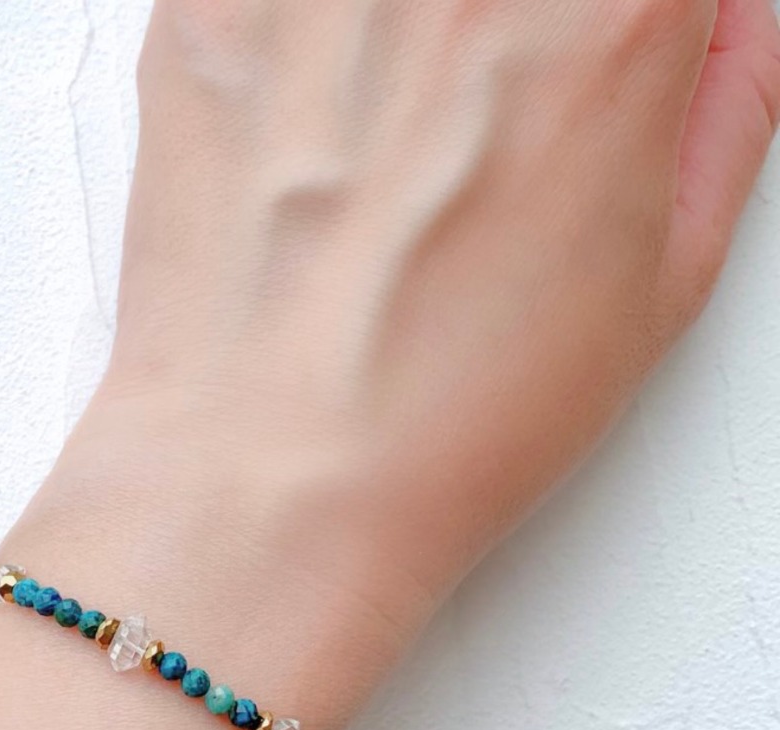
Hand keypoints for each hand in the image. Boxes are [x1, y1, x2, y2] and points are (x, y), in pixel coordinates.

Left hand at [10, 0, 778, 729]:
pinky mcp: (205, 12)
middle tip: (468, 126)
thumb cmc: (447, 416)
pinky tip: (304, 134)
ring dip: (392, 38)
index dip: (609, 26)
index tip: (572, 72)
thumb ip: (717, 106)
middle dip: (494, 34)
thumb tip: (722, 16)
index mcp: (608, 14)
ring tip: (380, 138)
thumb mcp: (660, 281)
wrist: (272, 483)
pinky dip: (291, 36)